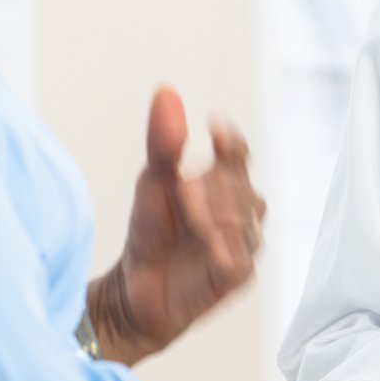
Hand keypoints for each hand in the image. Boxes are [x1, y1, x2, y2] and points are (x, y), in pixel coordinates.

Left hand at [90, 87, 265, 367]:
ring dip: (216, 210)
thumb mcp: (152, 181)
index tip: (214, 127)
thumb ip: (164, 141)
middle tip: (182, 182)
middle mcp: (240, 213)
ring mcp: (243, 246)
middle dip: (216, 181)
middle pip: (244, 185)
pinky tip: (198, 237)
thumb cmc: (150, 232)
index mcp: (224, 185)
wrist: (133, 290)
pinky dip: (218, 244)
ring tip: (187, 207)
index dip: (233, 141)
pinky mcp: (237, 277)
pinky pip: (238, 257)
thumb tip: (166, 90)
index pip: (240, 154)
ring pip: (246, 220)